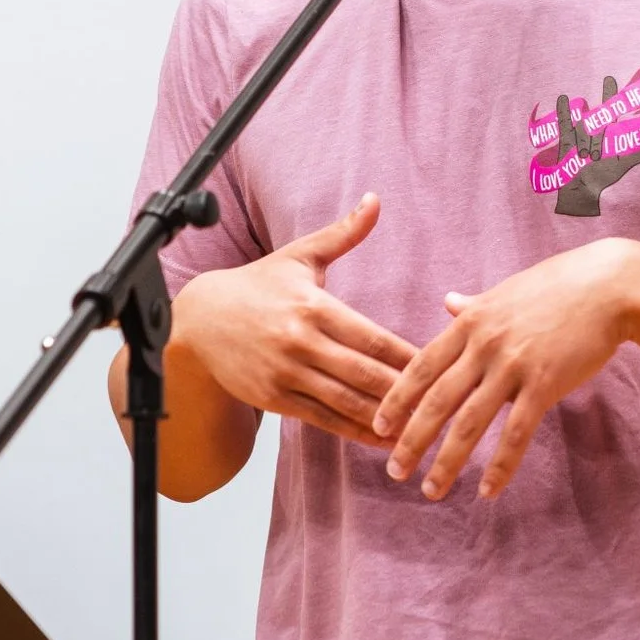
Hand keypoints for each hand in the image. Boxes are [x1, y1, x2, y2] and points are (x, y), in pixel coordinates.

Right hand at [174, 194, 416, 445]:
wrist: (198, 321)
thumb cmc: (256, 285)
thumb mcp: (299, 256)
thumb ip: (343, 234)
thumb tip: (375, 200)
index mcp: (314, 306)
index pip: (372, 337)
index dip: (409, 356)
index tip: (440, 365)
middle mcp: (301, 342)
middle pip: (364, 374)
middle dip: (404, 393)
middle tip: (441, 404)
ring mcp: (286, 374)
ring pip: (346, 403)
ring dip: (384, 418)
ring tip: (419, 429)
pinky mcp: (274, 399)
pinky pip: (322, 419)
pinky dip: (354, 431)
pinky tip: (381, 439)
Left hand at [373, 237, 638, 499]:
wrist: (608, 287)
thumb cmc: (557, 286)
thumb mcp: (505, 291)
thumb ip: (473, 305)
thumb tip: (449, 302)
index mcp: (470, 322)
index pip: (421, 367)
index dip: (397, 399)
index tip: (377, 426)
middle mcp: (484, 345)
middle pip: (437, 400)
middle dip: (411, 439)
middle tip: (393, 470)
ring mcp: (514, 365)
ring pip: (470, 423)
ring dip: (447, 462)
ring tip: (430, 490)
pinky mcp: (545, 384)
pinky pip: (516, 433)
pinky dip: (500, 466)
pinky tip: (488, 492)